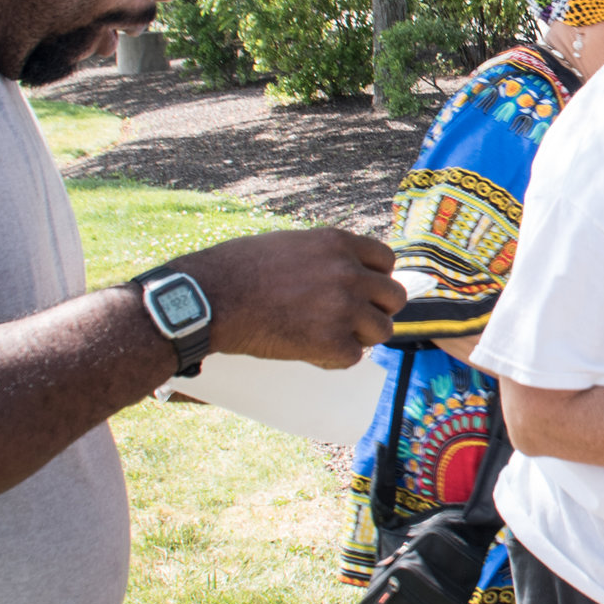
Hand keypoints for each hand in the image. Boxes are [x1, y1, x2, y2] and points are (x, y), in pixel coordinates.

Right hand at [170, 228, 404, 368]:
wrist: (210, 299)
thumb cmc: (238, 270)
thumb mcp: (290, 245)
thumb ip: (325, 257)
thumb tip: (346, 271)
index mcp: (338, 244)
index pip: (386, 260)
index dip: (377, 278)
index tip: (365, 291)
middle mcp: (349, 273)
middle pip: (394, 297)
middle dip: (376, 310)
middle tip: (352, 320)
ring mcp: (344, 308)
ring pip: (382, 330)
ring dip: (360, 337)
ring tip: (328, 337)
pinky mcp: (332, 342)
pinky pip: (353, 357)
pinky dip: (334, 359)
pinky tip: (309, 351)